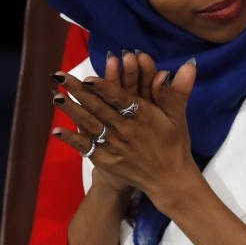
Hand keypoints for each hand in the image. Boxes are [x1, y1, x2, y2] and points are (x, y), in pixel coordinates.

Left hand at [51, 54, 200, 207]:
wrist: (169, 179)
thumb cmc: (174, 143)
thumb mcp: (178, 116)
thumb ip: (177, 90)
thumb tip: (189, 65)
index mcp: (143, 117)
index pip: (121, 100)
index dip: (105, 89)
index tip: (89, 78)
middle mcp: (126, 130)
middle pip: (99, 109)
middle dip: (78, 91)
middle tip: (60, 76)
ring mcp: (114, 146)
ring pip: (90, 125)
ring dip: (72, 111)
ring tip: (56, 97)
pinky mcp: (106, 160)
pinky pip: (86, 148)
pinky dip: (72, 139)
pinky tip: (56, 130)